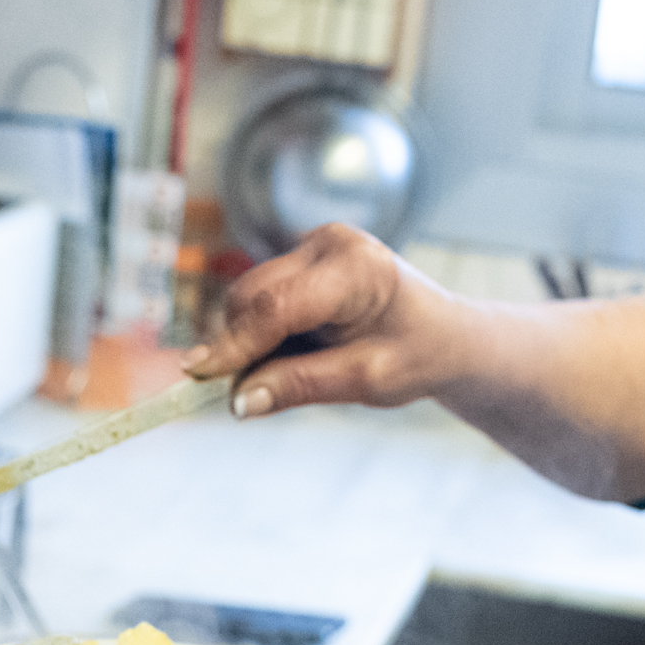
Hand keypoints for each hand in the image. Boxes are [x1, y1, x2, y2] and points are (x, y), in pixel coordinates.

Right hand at [183, 223, 465, 419]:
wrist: (445, 335)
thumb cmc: (417, 355)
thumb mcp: (366, 381)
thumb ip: (302, 385)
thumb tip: (239, 402)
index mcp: (357, 268)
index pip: (278, 306)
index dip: (235, 344)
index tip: (199, 377)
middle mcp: (330, 243)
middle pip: (253, 295)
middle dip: (238, 346)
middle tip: (243, 397)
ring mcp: (313, 245)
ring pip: (248, 297)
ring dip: (249, 340)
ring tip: (292, 371)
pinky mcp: (300, 258)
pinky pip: (260, 298)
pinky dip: (261, 332)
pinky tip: (293, 353)